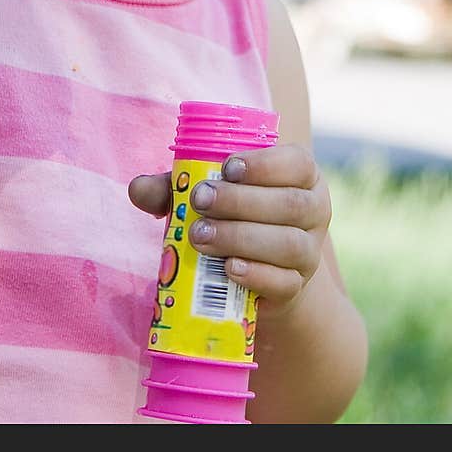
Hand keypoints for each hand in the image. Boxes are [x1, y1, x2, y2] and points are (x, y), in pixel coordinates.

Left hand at [128, 144, 331, 317]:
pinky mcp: (296, 289)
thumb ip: (174, 187)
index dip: (265, 165)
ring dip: (242, 238)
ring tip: (201, 237)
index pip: (297, 163)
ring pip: (290, 244)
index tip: (227, 167)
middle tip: (199, 202)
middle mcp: (313, 211)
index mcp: (300, 175)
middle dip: (241, 202)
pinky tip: (228, 268)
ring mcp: (308, 253)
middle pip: (290, 204)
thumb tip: (138, 189)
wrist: (252, 272)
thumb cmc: (228, 215)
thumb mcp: (204, 193)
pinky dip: (255, 275)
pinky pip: (285, 283)